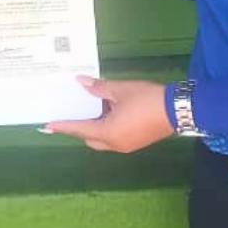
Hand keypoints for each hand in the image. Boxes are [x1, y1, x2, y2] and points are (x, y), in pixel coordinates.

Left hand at [44, 76, 173, 152]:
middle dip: (80, 128)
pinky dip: (108, 127)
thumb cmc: (146, 99)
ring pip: (103, 139)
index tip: (48, 125)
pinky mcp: (137, 142)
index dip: (64, 126)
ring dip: (96, 127)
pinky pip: (115, 137)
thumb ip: (99, 88)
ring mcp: (127, 145)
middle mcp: (115, 144)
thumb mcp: (120, 90)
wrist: (178, 109)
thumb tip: (81, 83)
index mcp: (108, 133)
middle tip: (72, 114)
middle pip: (90, 138)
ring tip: (90, 109)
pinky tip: (109, 112)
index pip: (80, 130)